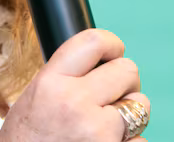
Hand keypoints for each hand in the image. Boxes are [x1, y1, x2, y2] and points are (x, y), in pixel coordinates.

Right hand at [0, 29, 149, 141]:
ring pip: (140, 105)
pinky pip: (140, 140)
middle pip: (127, 70)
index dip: (111, 44)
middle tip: (112, 95)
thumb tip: (104, 64)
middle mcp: (75, 103)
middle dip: (124, 82)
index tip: (114, 52)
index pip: (93, 41)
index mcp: (49, 83)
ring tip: (104, 126)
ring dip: (129, 113)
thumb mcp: (33, 101)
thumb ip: (65, 79)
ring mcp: (98, 132)